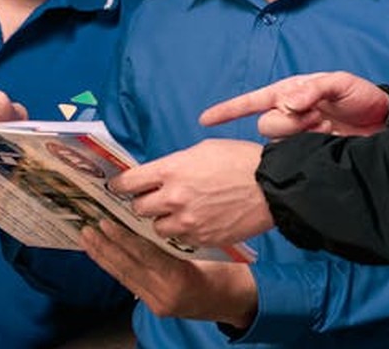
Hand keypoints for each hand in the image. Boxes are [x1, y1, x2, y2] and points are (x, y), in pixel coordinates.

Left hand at [80, 220, 256, 327]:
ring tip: (86, 238)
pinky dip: (114, 266)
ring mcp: (158, 303)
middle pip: (128, 267)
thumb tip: (151, 214)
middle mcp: (165, 294)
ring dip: (103, 256)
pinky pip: (130, 282)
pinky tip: (102, 255)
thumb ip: (178, 238)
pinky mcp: (155, 306)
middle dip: (105, 247)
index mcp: (180, 278)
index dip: (123, 238)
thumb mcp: (207, 249)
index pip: (145, 255)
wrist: (237, 301)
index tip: (106, 222)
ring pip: (124, 276)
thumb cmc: (228, 270)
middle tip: (87, 226)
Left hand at [108, 139, 272, 247]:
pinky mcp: (203, 239)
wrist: (272, 186)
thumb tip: (158, 174)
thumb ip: (174, 165)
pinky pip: (180, 239)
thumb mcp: (201, 150)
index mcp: (171, 170)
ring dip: (162, 220)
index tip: (116, 187)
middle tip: (150, 199)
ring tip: (175, 212)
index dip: (118, 185)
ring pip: (157, 228)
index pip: (128, 182)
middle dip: (142, 203)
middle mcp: (174, 198)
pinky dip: (182, 232)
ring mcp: (188, 221)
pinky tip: (194, 221)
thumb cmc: (240, 161)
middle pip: (138, 208)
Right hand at [199, 72, 388, 138]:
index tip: (205, 120)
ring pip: (280, 143)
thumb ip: (313, 90)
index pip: (251, 102)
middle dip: (288, 123)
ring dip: (303, 135)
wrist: (387, 123)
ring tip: (327, 129)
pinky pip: (295, 156)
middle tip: (317, 118)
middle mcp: (290, 115)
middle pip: (267, 125)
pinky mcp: (309, 154)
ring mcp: (299, 136)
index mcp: (289, 93)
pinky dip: (310, 149)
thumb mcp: (339, 84)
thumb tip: (288, 102)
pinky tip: (327, 141)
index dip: (226, 111)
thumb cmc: (361, 97)